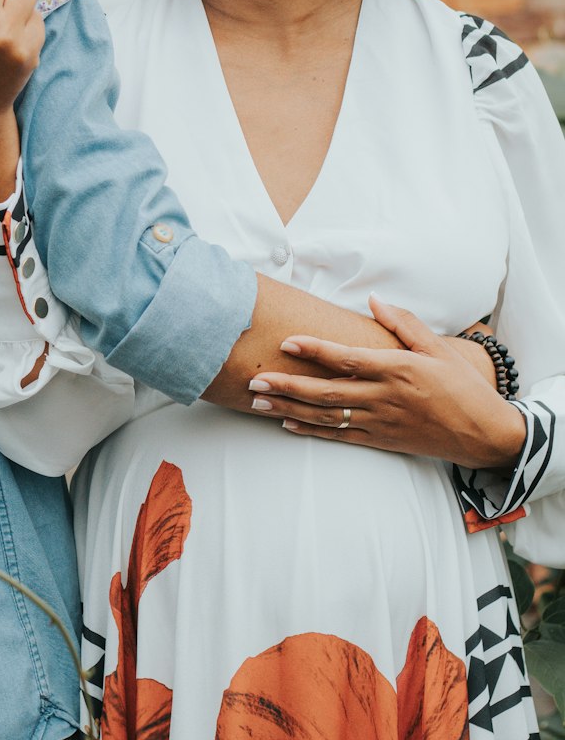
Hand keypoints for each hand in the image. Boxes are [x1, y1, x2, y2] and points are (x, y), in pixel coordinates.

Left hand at [246, 296, 526, 469]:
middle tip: (255, 381)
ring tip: (259, 403)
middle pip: (326, 392)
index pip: (346, 358)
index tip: (286, 343)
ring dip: (290, 408)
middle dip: (287, 385)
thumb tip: (374, 299)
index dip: (314, 350)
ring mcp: (380, 422)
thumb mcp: (438, 349)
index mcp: (397, 370)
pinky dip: (312, 430)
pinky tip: (288, 423)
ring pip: (326, 416)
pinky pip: (340, 436)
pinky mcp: (382, 440)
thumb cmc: (462, 387)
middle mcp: (383, 398)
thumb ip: (404, 323)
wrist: (484, 435)